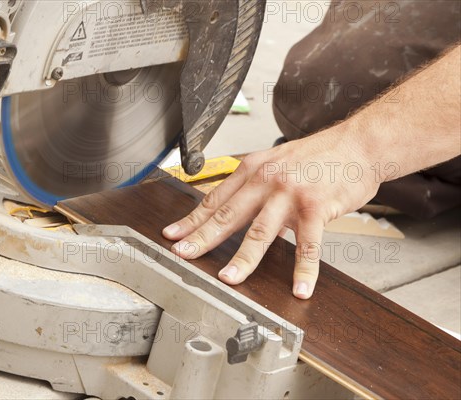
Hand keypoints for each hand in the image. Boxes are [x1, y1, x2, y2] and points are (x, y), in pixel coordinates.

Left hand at [163, 124, 379, 298]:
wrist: (357, 144)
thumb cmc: (317, 156)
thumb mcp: (275, 162)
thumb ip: (253, 185)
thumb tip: (231, 208)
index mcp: (252, 170)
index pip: (214, 199)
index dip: (191, 220)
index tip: (173, 236)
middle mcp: (266, 180)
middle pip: (227, 215)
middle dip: (202, 239)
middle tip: (183, 256)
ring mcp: (290, 194)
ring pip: (260, 232)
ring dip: (244, 259)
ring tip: (230, 279)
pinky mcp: (316, 207)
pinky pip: (308, 245)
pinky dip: (304, 270)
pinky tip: (300, 288)